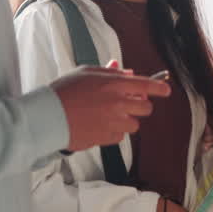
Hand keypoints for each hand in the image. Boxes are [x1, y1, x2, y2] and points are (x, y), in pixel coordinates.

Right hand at [53, 60, 171, 151]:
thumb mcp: (86, 73)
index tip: (165, 90)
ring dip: (126, 120)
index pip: (147, 85)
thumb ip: (109, 72)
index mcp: (114, 84)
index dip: (159, 88)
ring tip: (107, 115)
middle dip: (140, 105)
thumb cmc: (64, 91)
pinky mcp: (106, 138)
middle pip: (146, 108)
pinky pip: (120, 136)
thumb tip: (127, 72)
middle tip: (128, 103)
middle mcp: (118, 104)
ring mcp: (114, 123)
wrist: (47, 116)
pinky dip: (114, 132)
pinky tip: (99, 125)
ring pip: (134, 124)